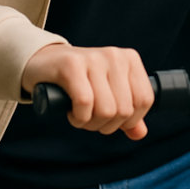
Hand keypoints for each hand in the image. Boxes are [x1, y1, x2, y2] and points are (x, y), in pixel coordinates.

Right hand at [21, 43, 153, 140]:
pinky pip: (85, 103)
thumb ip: (126, 113)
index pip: (145, 100)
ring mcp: (94, 58)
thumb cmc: (80, 80)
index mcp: (129, 59)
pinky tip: (71, 112)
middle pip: (124, 110)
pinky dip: (78, 117)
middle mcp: (115, 55)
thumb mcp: (108, 93)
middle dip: (106, 124)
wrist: (44, 62)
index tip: (111, 119)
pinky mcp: (71, 64)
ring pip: (106, 109)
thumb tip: (140, 133)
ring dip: (90, 123)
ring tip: (80, 114)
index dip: (129, 120)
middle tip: (91, 118)